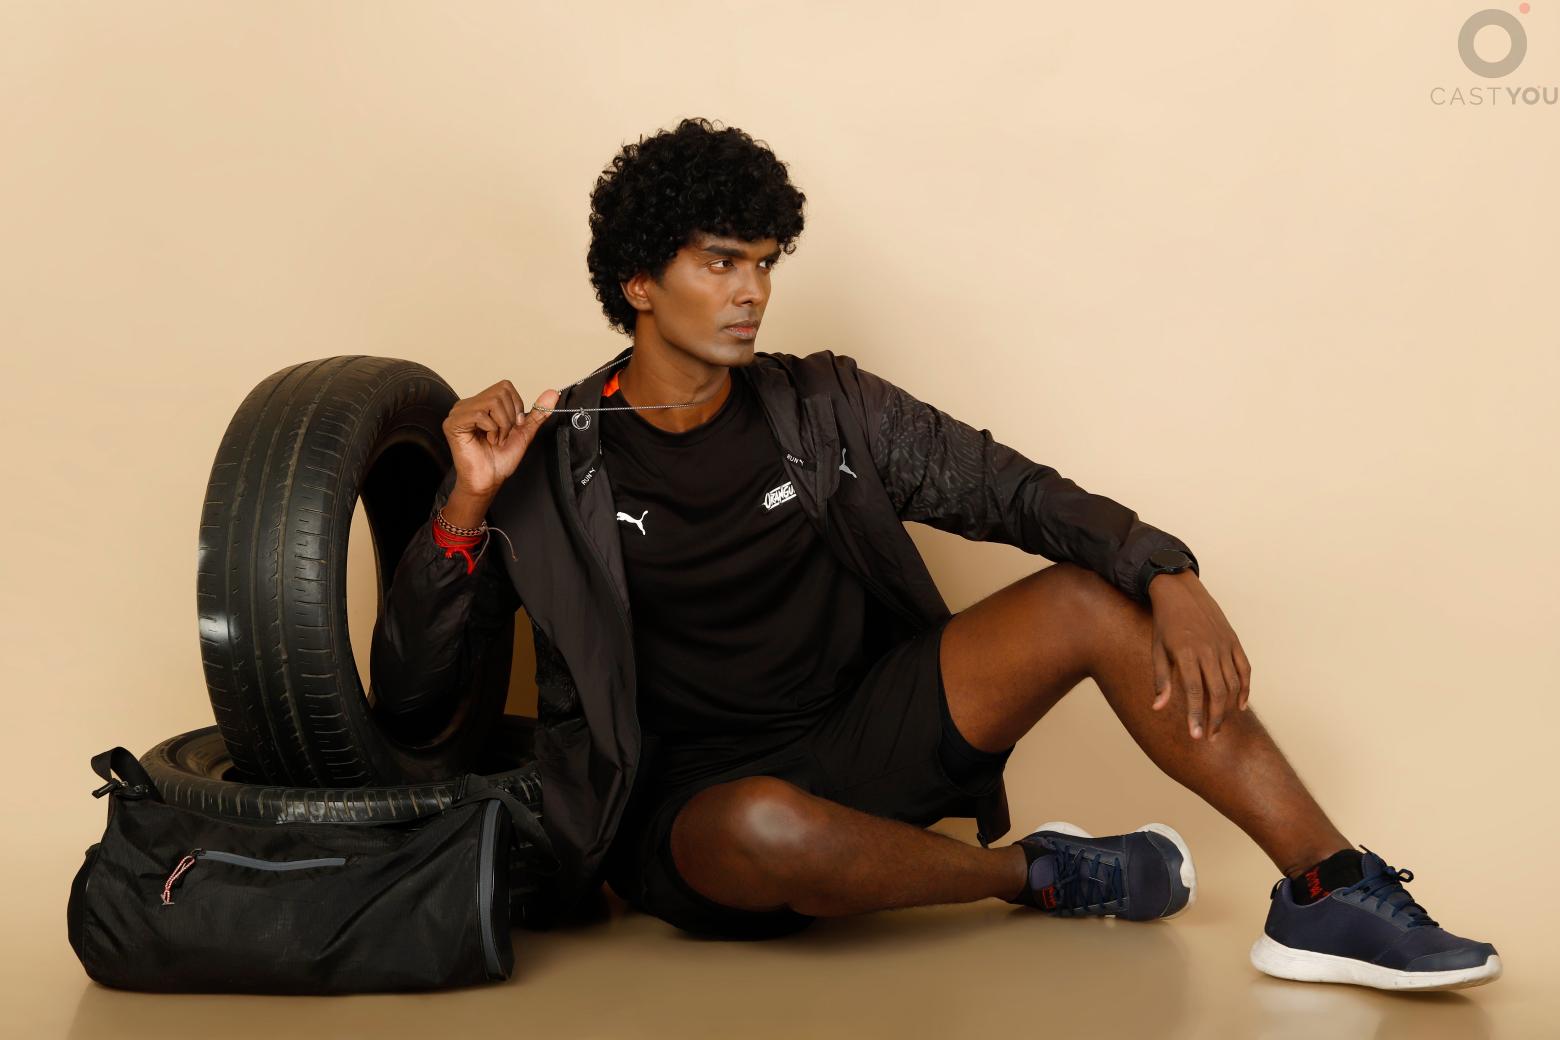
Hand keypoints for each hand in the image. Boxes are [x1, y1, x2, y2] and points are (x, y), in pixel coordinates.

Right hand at [443, 381, 559, 496]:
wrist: (489, 480)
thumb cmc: (501, 458)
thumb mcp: (524, 431)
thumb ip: (537, 412)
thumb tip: (552, 393)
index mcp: (481, 403)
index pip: (505, 387)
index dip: (516, 406)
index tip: (513, 426)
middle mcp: (468, 404)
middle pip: (500, 393)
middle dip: (509, 418)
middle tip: (502, 435)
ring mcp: (458, 412)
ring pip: (492, 402)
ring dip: (501, 425)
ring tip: (495, 439)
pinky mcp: (453, 423)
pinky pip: (480, 414)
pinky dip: (491, 430)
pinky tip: (487, 441)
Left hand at [1147, 570, 1251, 739]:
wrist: (1181, 592)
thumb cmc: (1165, 623)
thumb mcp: (1157, 649)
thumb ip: (1161, 680)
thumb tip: (1158, 708)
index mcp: (1186, 652)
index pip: (1195, 692)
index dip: (1196, 716)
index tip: (1195, 736)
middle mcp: (1209, 650)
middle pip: (1218, 692)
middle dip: (1214, 719)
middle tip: (1209, 737)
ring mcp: (1224, 645)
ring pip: (1233, 683)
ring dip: (1228, 708)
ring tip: (1218, 726)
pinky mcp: (1234, 641)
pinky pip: (1245, 669)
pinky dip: (1245, 689)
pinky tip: (1240, 707)